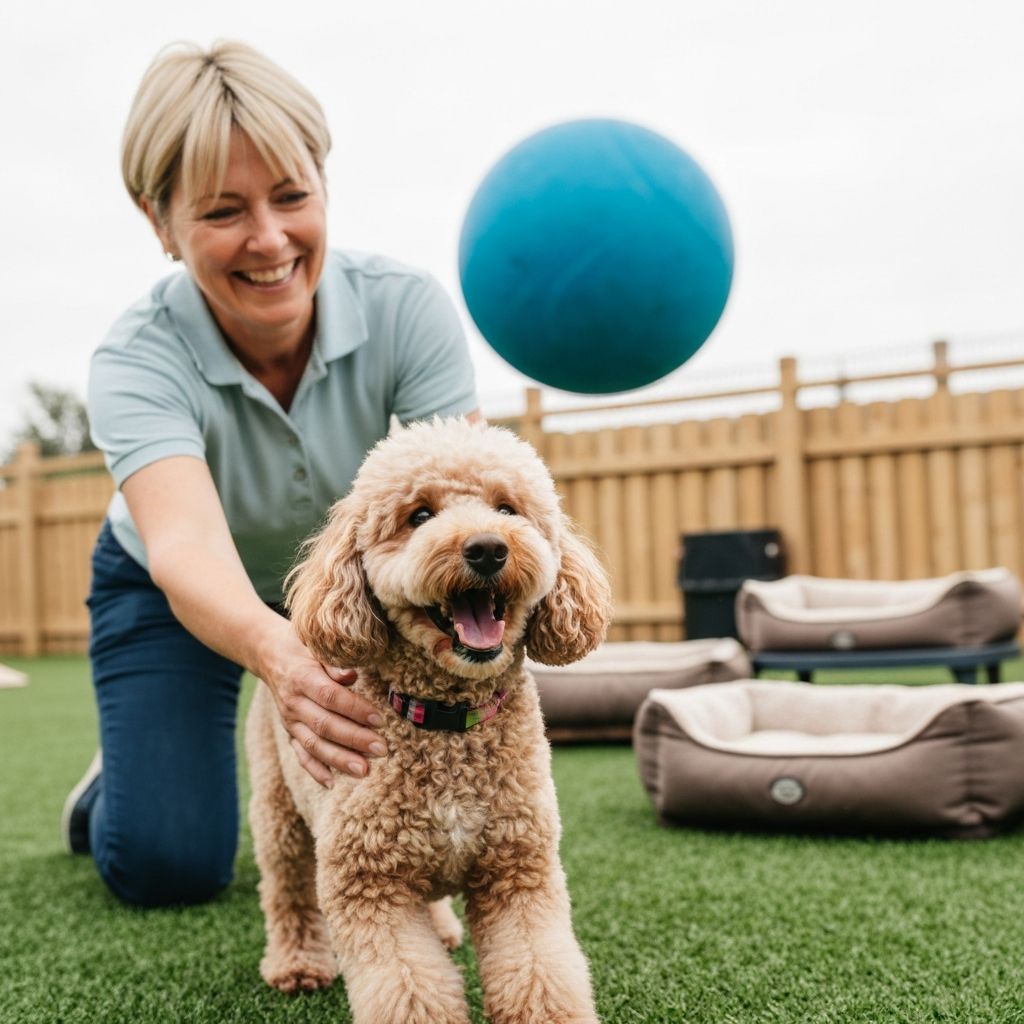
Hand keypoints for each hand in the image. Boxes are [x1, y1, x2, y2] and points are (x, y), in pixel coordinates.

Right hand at [256, 619, 385, 786]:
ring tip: (364, 770)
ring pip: (313, 744)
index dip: (355, 710)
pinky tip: (332, 783)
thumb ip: (334, 662)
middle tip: (381, 749)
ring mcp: (290, 720)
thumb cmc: (302, 646)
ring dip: (339, 760)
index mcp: (303, 678)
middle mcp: (294, 702)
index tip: (380, 720)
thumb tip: (352, 675)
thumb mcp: (317, 644)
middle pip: (325, 725)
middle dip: (354, 739)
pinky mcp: (289, 731)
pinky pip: (300, 754)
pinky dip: (314, 770)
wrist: (269, 653)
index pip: (331, 698)